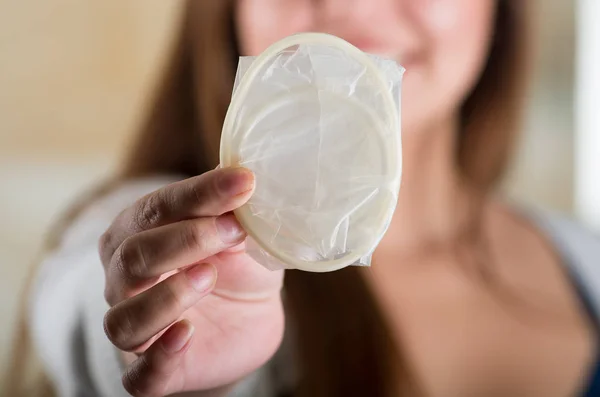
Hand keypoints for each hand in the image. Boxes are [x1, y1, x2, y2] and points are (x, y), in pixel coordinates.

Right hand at [99, 167, 284, 396]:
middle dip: (185, 240)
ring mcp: (137, 329)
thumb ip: (235, 217)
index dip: (199, 195)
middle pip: (132, 257)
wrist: (248, 320)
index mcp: (139, 234)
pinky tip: (187, 334)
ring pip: (124, 319)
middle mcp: (125, 280)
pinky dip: (160, 357)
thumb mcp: (242, 236)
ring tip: (208, 277)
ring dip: (166, 297)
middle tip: (233, 230)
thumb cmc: (236, 268)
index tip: (243, 182)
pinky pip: (140, 375)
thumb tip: (244, 188)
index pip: (157, 208)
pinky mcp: (153, 371)